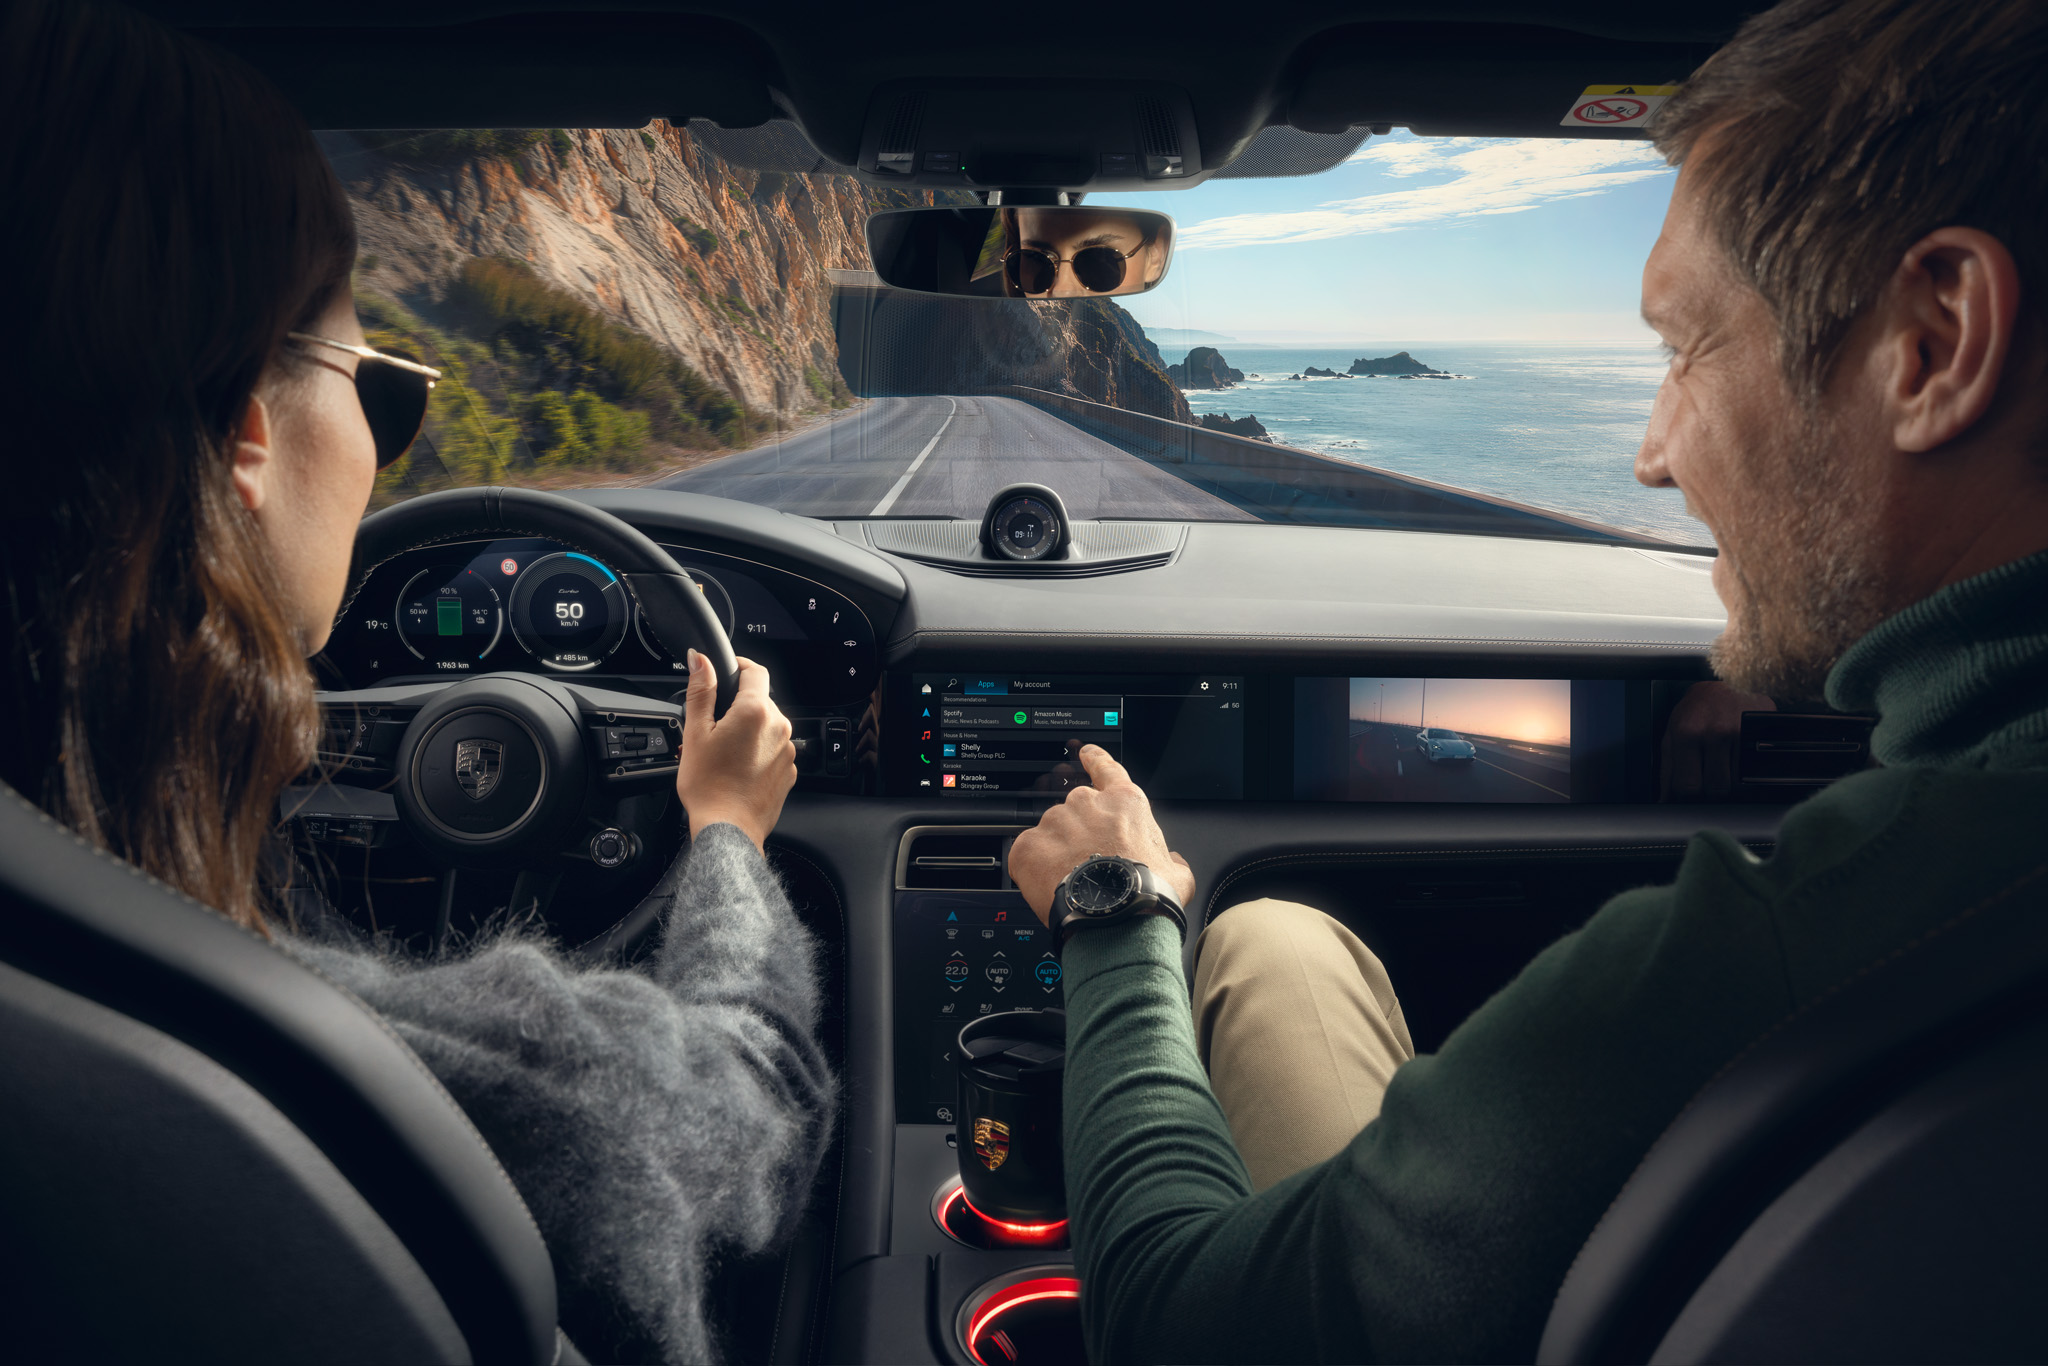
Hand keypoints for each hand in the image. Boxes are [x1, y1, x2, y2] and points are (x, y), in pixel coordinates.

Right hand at [675, 651, 795, 853]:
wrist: (728, 829)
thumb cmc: (709, 786)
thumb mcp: (695, 732)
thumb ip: (701, 690)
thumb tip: (700, 659)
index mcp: (756, 711)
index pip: (755, 670)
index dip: (739, 665)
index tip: (727, 670)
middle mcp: (779, 727)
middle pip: (760, 700)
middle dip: (738, 706)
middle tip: (714, 726)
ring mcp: (787, 750)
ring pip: (767, 725)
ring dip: (749, 730)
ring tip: (724, 752)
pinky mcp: (789, 770)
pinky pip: (774, 749)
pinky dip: (758, 751)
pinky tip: (738, 768)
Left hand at [1008, 745, 1194, 923]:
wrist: (1117, 920)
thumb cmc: (1149, 896)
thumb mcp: (1177, 873)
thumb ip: (1170, 858)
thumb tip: (1171, 861)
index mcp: (1124, 803)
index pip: (1106, 768)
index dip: (1094, 759)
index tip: (1084, 752)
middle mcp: (1087, 804)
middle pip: (1077, 812)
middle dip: (1080, 835)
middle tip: (1089, 866)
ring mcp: (1055, 822)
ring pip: (1051, 833)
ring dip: (1058, 853)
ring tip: (1073, 882)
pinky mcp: (1029, 846)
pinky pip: (1027, 854)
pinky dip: (1035, 870)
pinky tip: (1052, 887)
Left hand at [1661, 681, 1774, 800]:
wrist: (1730, 679)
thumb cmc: (1697, 708)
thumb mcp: (1672, 733)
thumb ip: (1667, 768)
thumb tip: (1665, 800)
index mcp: (1687, 733)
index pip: (1688, 786)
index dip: (1687, 800)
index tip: (1688, 800)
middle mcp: (1715, 732)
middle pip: (1716, 789)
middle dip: (1710, 795)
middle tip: (1707, 785)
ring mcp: (1743, 732)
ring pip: (1738, 784)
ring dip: (1730, 785)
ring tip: (1723, 768)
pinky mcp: (1764, 730)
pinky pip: (1758, 769)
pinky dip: (1748, 774)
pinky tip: (1741, 763)